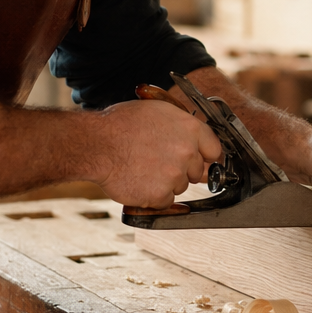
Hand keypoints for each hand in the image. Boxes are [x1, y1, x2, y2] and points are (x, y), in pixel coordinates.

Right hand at [89, 100, 221, 206]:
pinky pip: (165, 201)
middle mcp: (187, 152)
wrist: (97, 144)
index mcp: (190, 129)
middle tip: (158, 163)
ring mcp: (175, 175)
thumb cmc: (120, 125)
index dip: (205, 156)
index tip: (200, 160)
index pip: (214, 150)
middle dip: (182, 170)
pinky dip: (152, 196)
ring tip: (143, 168)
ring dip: (165, 183)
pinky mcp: (161, 195)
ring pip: (180, 187)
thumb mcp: (156, 111)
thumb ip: (180, 126)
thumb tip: (191, 138)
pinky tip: (138, 181)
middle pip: (197, 172)